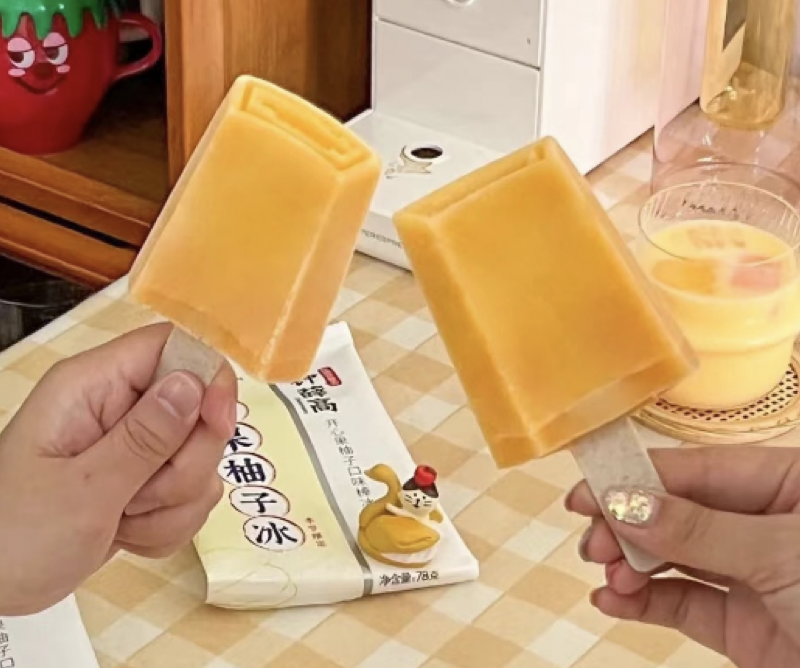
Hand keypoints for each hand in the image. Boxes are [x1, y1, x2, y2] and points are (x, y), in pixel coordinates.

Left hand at [0, 324, 235, 615]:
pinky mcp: (144, 480)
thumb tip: (194, 383)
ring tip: (122, 520)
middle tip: (138, 495)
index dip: (208, 379)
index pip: (174, 347)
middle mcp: (118, 408)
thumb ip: (145, 436)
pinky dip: (168, 522)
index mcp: (93, 386)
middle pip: (199, 409)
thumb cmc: (12, 538)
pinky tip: (128, 533)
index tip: (217, 424)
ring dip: (173, 503)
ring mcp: (134, 446)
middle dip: (185, 465)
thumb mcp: (83, 489)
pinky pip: (191, 493)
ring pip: (200, 459)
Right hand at [566, 446, 799, 667]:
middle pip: (679, 512)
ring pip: (677, 558)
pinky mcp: (746, 627)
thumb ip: (699, 528)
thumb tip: (625, 502)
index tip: (586, 489)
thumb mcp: (780, 554)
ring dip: (634, 565)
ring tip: (609, 576)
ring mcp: (754, 576)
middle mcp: (766, 524)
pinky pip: (686, 604)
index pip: (698, 469)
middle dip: (631, 525)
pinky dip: (645, 602)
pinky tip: (613, 601)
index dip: (639, 477)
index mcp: (789, 483)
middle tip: (592, 540)